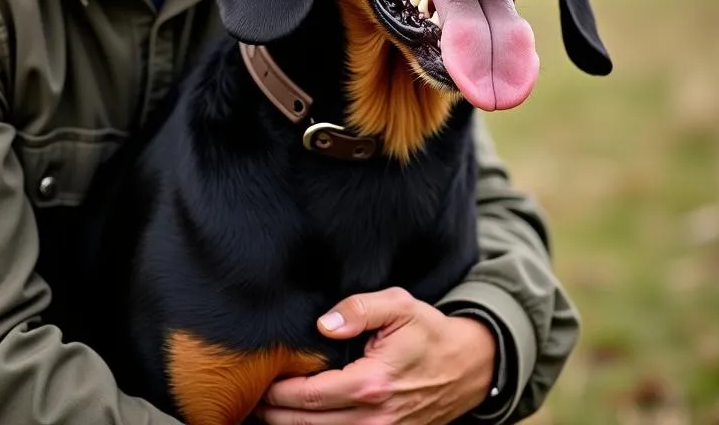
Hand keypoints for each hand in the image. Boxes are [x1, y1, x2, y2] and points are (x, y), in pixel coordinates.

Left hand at [254, 287, 495, 424]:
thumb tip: (323, 325)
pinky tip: (298, 419)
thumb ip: (359, 308)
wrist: (468, 366)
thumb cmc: (428, 332)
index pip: (309, 397)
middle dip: (274, 415)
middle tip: (250, 400)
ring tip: (265, 411)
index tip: (259, 380)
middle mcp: (376, 417)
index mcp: (372, 383)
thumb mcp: (399, 305)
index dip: (278, 393)